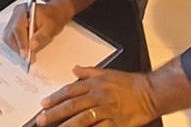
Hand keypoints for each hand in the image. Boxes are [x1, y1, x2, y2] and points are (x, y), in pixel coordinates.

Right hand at [3, 0, 72, 60]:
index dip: (21, 42)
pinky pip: (11, 39)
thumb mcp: (52, 27)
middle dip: (18, 47)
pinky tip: (26, 49)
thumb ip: (42, 36)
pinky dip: (18, 46)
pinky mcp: (14, 28)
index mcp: (24, 10)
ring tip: (29, 54)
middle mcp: (16, 15)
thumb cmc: (54, 17)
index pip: (17, 28)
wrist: (54, 13)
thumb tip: (32, 46)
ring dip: (17, 48)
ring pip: (8, 38)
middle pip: (10, 34)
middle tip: (28, 57)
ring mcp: (13, 21)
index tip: (25, 54)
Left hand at [38, 66, 157, 126]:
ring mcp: (106, 111)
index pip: (70, 91)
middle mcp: (98, 97)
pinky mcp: (115, 123)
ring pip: (82, 119)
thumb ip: (88, 72)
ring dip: (67, 126)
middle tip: (41, 120)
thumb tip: (74, 69)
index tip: (43, 104)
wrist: (150, 92)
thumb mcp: (107, 72)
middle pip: (72, 106)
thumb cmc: (129, 83)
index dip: (55, 98)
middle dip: (55, 114)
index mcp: (95, 84)